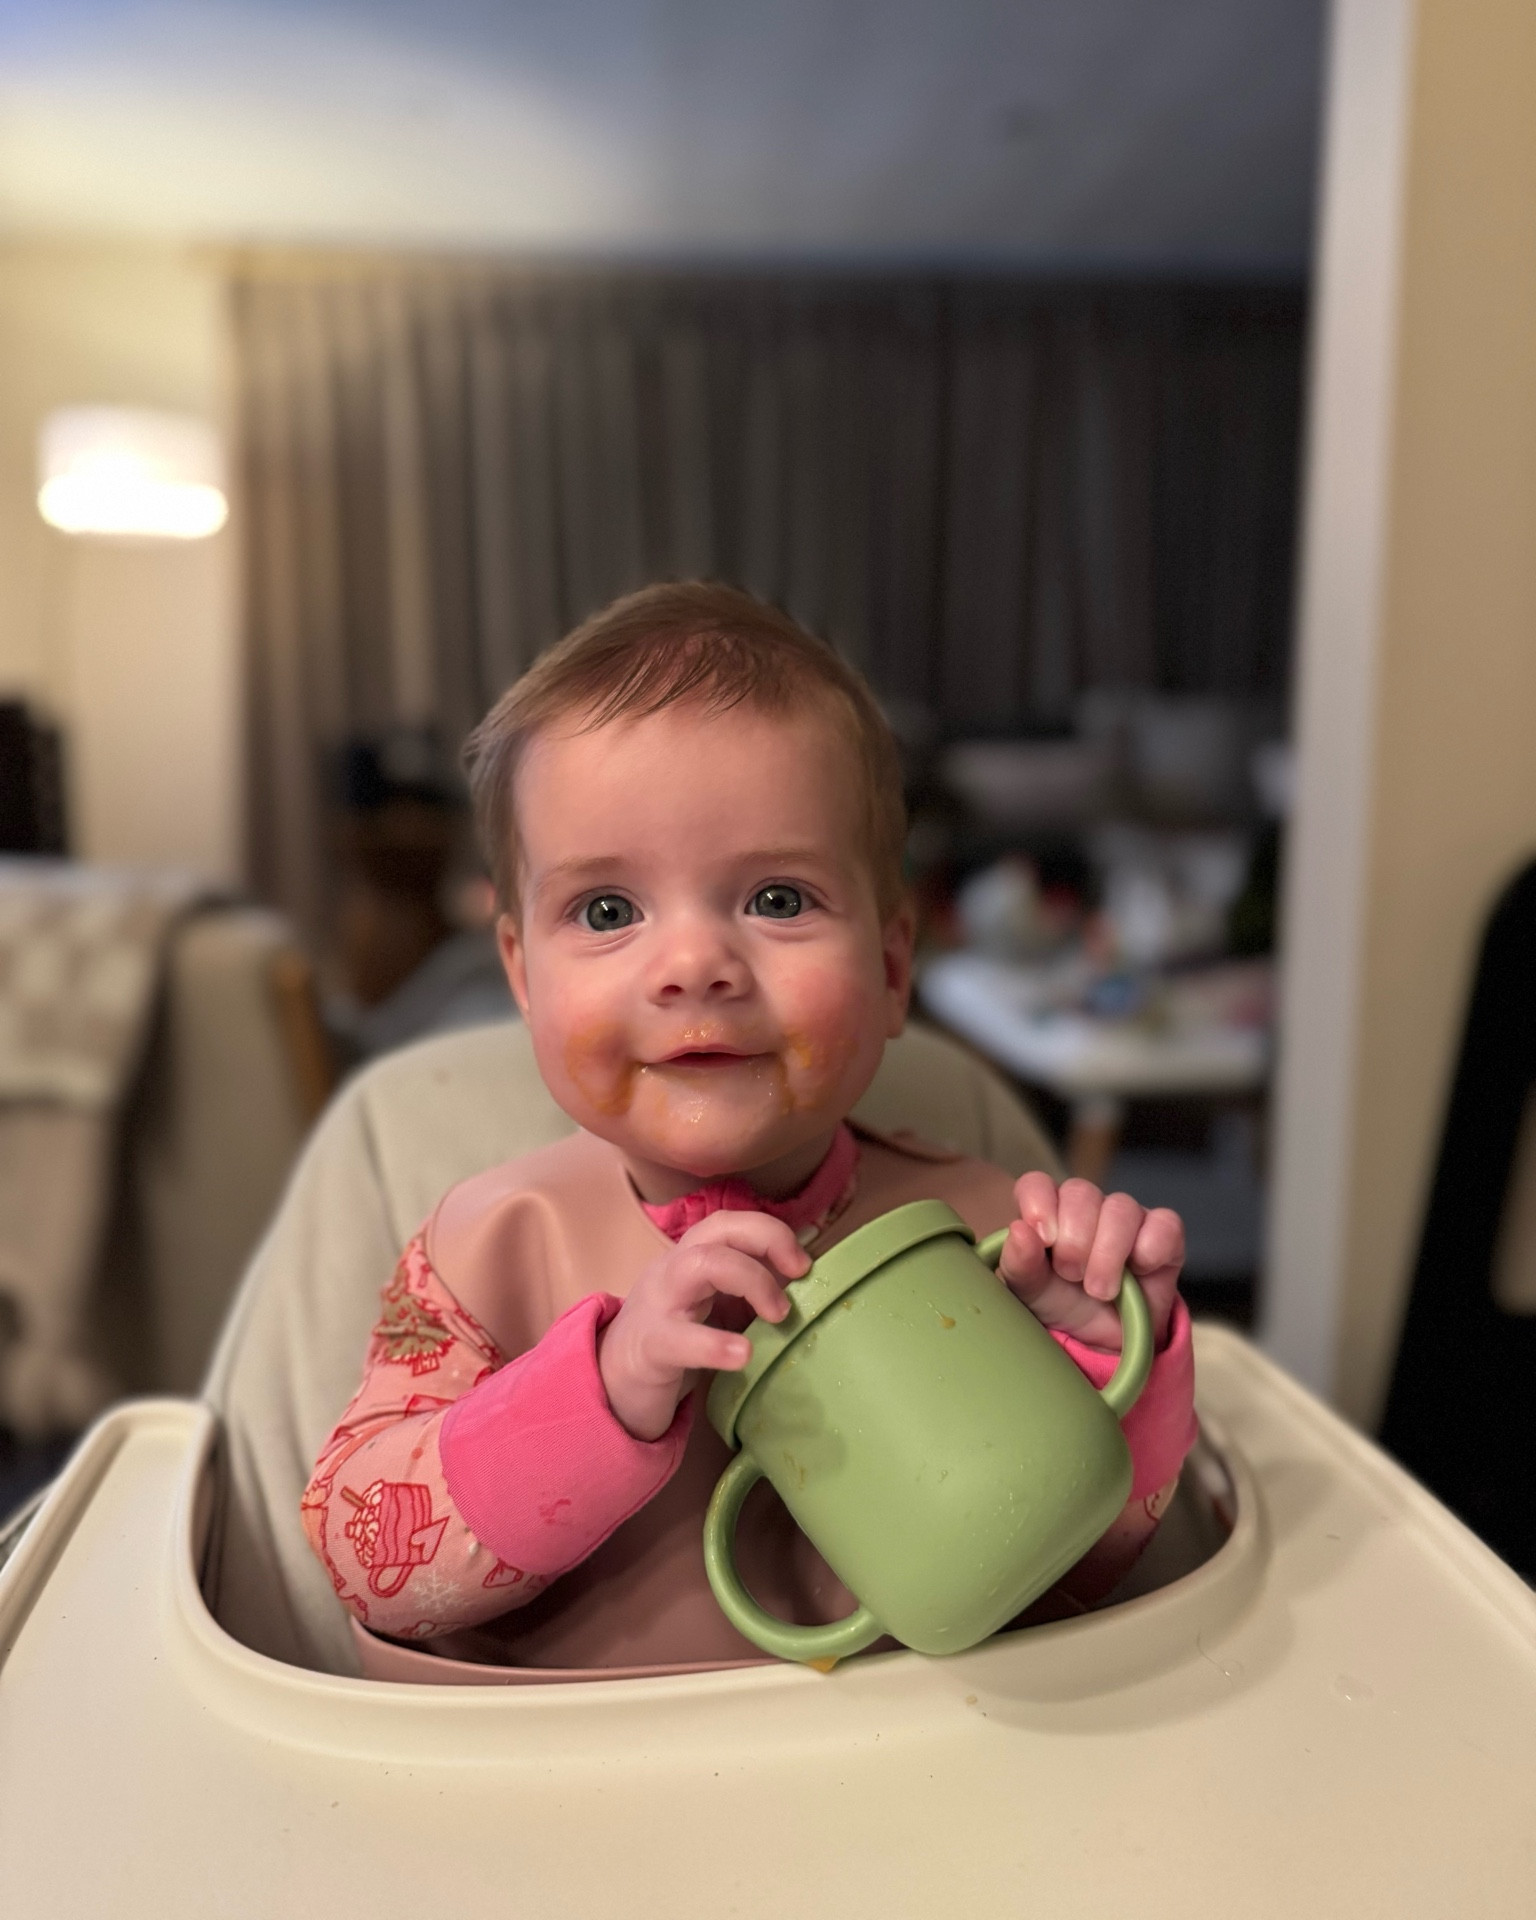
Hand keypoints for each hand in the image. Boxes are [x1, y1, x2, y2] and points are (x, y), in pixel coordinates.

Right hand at [598, 1212, 809, 1439]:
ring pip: (697, 1266)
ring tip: (778, 1314)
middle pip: (716, 1228)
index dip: (771, 1231)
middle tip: (799, 1273)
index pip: (730, 1223)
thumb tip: (804, 1287)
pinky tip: (743, 1354)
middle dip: (765, 1238)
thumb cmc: (673, 1340)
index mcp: (692, 1259)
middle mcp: (674, 1270)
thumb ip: (747, 1294)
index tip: (803, 1264)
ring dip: (749, 1280)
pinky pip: (679, 1338)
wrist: (612, 1383)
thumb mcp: (712, 1309)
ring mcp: (658, 1304)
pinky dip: (714, 1344)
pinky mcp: (650, 1347)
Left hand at [996, 1173, 1183, 1350]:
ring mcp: (1126, 1217)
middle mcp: (1087, 1207)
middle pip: (1081, 1192)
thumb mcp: (1031, 1293)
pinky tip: (1139, 1271)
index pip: (1038, 1184)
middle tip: (1072, 1276)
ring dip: (1108, 1252)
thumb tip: (1019, 1230)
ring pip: (1121, 1208)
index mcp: (1048, 1212)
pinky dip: (1150, 1250)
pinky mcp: (1164, 1234)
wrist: (1102, 1340)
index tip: (1044, 1239)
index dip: (1039, 1204)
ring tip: (1099, 1290)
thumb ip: (1019, 1264)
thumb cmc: (1061, 1304)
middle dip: (1074, 1240)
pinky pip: (1164, 1224)